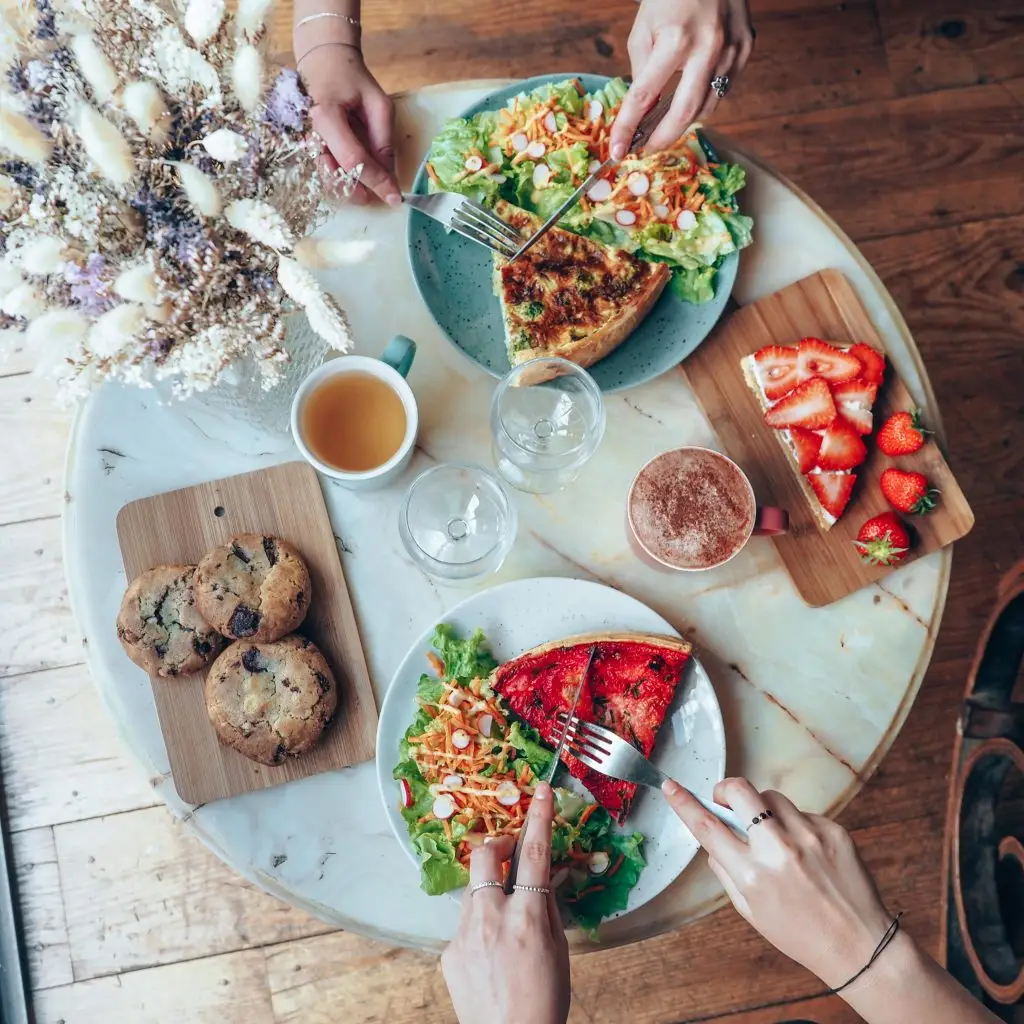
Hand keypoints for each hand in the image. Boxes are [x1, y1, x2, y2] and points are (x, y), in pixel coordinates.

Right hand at [299, 44, 399, 205]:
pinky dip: (342, 179)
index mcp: (326, 116)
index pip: (353, 159)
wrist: (322, 61)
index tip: (395, 197)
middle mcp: (309, 132)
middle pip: (335, 175)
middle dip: (361, 190)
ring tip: (372, 190)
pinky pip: (325, 169)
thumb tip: (389, 175)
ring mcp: (305, 140)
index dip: (376, 180)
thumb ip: (384, 140)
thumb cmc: (351, 77)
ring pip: (327, 177)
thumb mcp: (378, 103)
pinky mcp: (307, 146)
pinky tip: (358, 180)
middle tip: (383, 195)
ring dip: (350, 188)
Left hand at [441, 783, 569, 1023]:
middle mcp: (492, 917)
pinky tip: (492, 955)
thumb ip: (546, 909)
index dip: (540, 817)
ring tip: (506, 919)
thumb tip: (541, 879)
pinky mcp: (449, 951)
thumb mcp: (559, 951)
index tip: (541, 792)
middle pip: (486, 854)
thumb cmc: (545, 1001)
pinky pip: (466, 924)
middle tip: (511, 853)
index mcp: (527, 917)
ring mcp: (465, 933)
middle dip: (499, 844)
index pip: (535, 853)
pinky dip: (480, 927)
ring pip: (474, 889)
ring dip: (490, 890)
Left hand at [611, 0, 754, 157]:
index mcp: (675, 40)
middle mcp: (708, 48)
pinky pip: (723, 88)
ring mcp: (733, 50)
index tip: (616, 151)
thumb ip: (642, 71)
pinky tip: (689, 95)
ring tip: (665, 124)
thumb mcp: (644, 28)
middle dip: (663, 138)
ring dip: (684, 120)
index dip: (627, 128)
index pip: (645, 96)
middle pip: (684, 114)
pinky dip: (704, 98)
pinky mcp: (747, 47)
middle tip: (647, 149)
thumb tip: (645, 109)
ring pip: (708, 106)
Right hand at [662, 777, 893, 988]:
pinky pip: (803, 813)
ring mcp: (808, 836)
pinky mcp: (833, 830)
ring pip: (772, 797)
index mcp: (752, 874)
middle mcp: (778, 850)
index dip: (684, 803)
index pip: (707, 827)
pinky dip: (797, 826)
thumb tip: (713, 840)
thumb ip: (726, 873)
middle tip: (727, 801)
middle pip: (739, 792)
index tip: (670, 786)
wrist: (860, 945)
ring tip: (776, 837)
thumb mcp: (751, 912)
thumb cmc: (801, 934)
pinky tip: (806, 852)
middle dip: (726, 790)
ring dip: (764, 810)